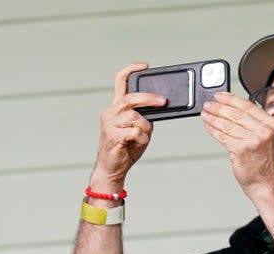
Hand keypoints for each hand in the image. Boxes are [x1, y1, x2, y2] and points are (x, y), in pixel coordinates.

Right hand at [89, 63, 165, 192]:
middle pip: (131, 97)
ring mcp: (110, 124)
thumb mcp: (139, 128)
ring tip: (144, 136)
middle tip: (163, 102)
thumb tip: (159, 106)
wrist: (112, 168)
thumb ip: (145, 115)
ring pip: (134, 116)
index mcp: (116, 107)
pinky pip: (134, 131)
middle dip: (150, 98)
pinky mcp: (113, 136)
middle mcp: (110, 113)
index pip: (120, 81)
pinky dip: (141, 138)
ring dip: (145, 126)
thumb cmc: (125, 148)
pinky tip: (138, 143)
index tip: (145, 66)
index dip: (132, 69)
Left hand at [200, 91, 273, 192]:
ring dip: (213, 117)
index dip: (231, 99)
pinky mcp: (242, 149)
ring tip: (205, 113)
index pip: (248, 106)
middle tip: (209, 104)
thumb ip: (253, 124)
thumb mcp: (266, 139)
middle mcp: (264, 130)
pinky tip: (208, 125)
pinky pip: (223, 136)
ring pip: (228, 124)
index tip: (220, 96)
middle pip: (236, 113)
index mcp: (272, 124)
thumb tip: (232, 111)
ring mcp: (254, 140)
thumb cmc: (264, 163)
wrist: (266, 183)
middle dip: (219, 107)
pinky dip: (213, 130)